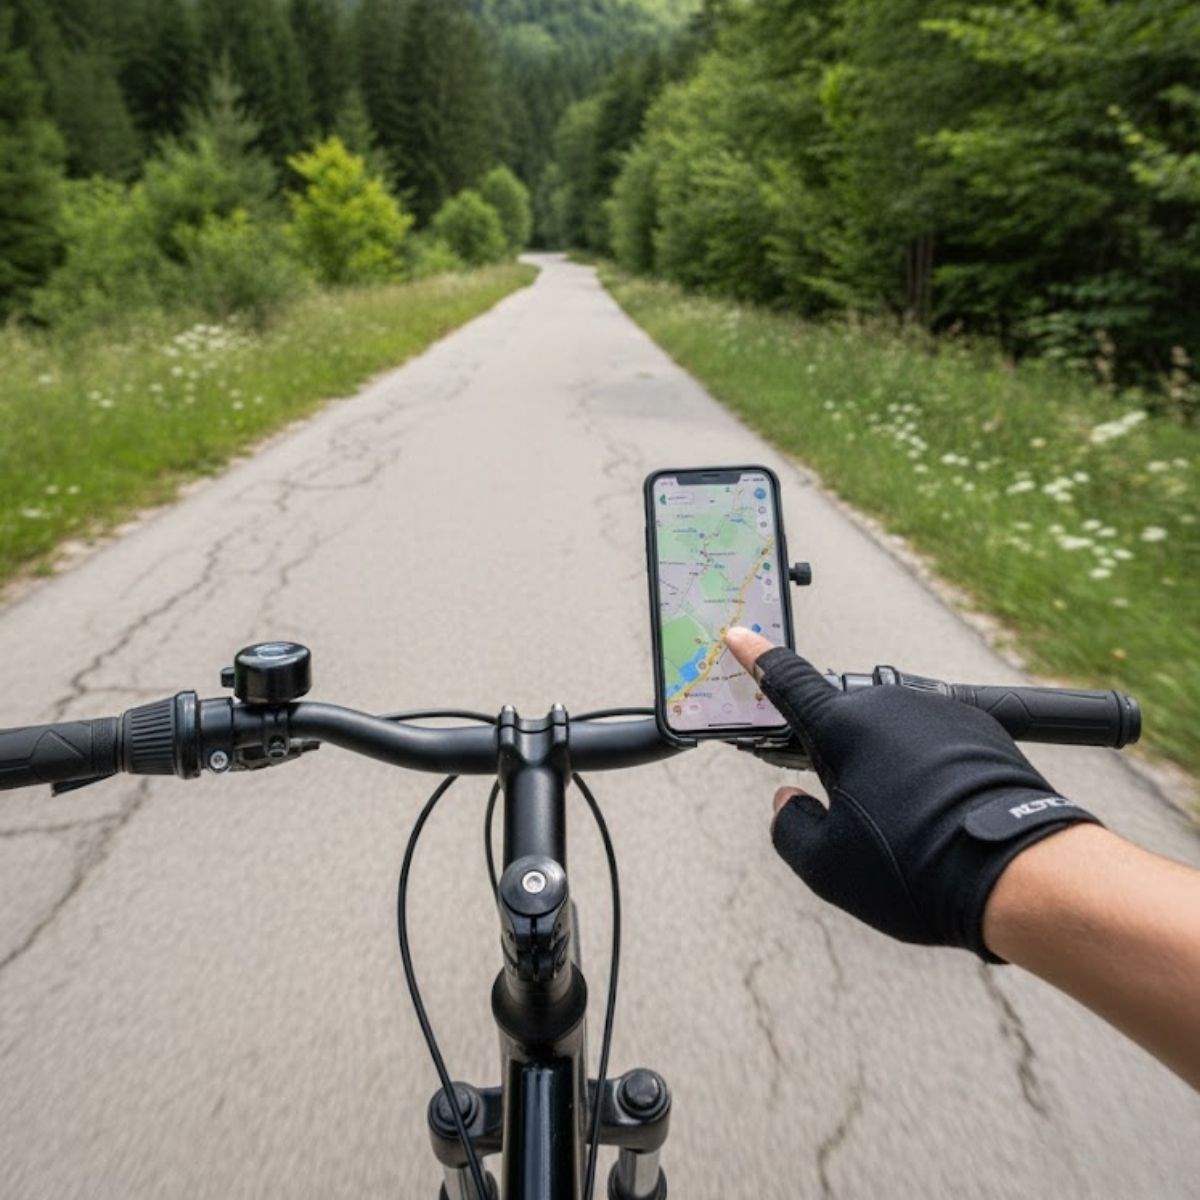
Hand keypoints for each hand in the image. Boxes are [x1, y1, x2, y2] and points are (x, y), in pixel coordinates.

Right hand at [724, 628, 1100, 959]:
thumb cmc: (918, 870)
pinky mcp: (983, 729)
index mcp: (843, 727)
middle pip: (844, 725)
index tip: (740, 635)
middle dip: (839, 762)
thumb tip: (788, 803)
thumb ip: (788, 826)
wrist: (1024, 876)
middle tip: (855, 820)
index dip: (757, 659)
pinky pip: (935, 747)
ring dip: (889, 772)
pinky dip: (929, 776)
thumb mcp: (825, 866)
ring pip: (893, 740)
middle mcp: (891, 707)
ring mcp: (941, 713)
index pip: (787, 681)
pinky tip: (942, 822)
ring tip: (912, 833)